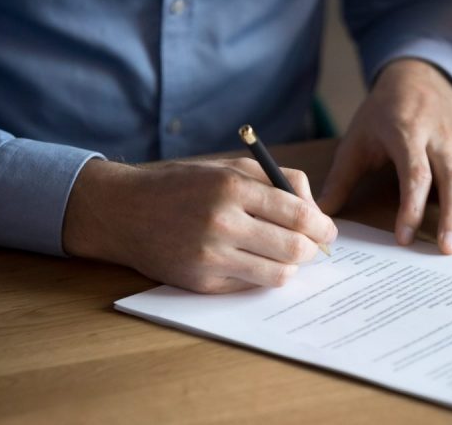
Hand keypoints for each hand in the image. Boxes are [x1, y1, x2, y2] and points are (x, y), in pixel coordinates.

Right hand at [63, 158, 336, 293]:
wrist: (124, 211)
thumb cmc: (182, 184)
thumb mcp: (227, 166)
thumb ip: (276, 179)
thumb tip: (314, 209)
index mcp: (232, 187)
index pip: (298, 215)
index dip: (322, 226)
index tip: (328, 230)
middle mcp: (222, 222)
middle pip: (295, 248)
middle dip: (313, 249)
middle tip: (314, 247)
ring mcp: (210, 256)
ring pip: (278, 274)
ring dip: (291, 266)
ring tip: (286, 255)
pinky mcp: (200, 282)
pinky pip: (249, 286)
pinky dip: (261, 276)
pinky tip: (254, 262)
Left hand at [318, 59, 451, 253]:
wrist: (417, 81)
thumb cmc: (382, 114)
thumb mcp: (357, 139)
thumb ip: (342, 177)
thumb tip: (321, 213)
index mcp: (407, 134)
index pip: (414, 174)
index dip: (411, 207)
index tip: (404, 238)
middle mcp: (440, 141)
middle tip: (448, 250)